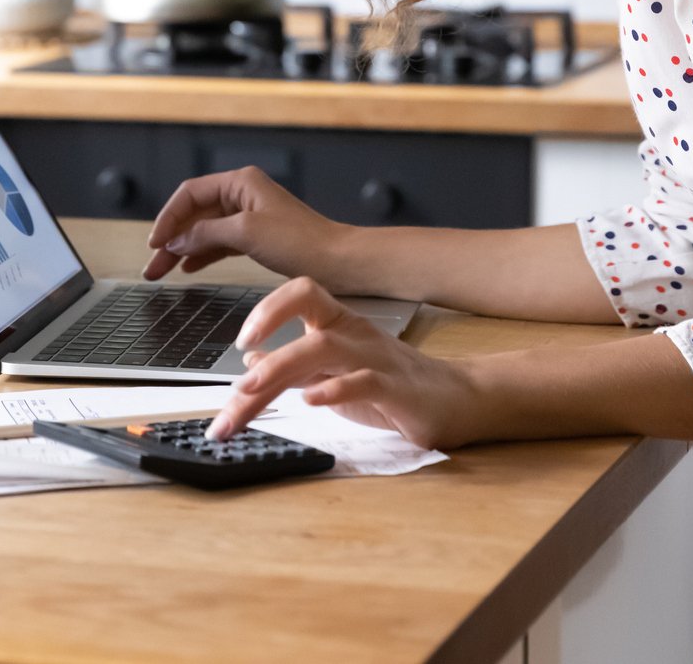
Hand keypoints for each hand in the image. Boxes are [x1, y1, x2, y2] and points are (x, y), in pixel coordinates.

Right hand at [142, 166, 348, 282]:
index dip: (168, 217)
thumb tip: (177, 239)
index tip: (155, 242)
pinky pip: (219, 243)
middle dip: (170, 239)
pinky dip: (202, 255)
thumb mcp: (247, 233)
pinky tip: (188, 268)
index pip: (190, 193)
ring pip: (204, 231)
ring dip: (182, 250)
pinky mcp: (256, 237)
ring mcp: (249, 216)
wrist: (339, 262)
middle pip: (194, 213)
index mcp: (241, 182)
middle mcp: (243, 194)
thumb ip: (207, 233)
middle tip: (151, 266)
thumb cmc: (303, 241)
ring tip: (162, 272)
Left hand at [205, 277, 477, 448]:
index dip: (268, 307)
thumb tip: (249, 359)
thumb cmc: (393, 386)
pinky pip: (365, 381)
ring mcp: (377, 359)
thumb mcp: (334, 374)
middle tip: (234, 385)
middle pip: (307, 320)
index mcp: (339, 324)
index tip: (240, 338)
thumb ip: (294, 367)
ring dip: (283, 366)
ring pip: (326, 347)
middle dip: (266, 345)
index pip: (302, 291)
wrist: (458, 399)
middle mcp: (355, 334)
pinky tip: (311, 400)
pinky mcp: (397, 390)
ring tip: (252, 389)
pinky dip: (335, 389)